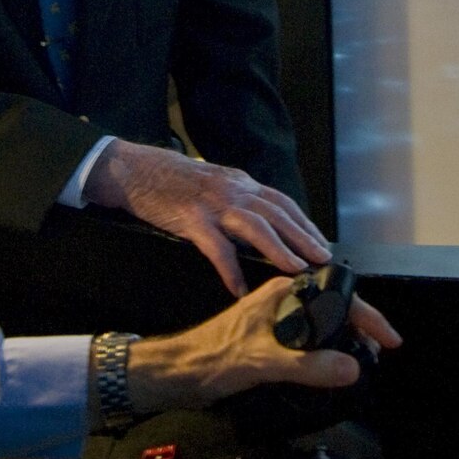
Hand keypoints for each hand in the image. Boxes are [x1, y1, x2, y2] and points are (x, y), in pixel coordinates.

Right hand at [84, 139, 330, 295]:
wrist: (136, 169)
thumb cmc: (172, 179)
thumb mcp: (213, 183)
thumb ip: (237, 198)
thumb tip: (261, 220)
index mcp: (240, 182)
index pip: (281, 202)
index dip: (304, 222)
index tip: (321, 242)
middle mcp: (232, 190)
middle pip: (276, 213)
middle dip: (303, 237)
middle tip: (322, 258)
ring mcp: (212, 204)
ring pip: (255, 227)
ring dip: (279, 249)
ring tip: (295, 270)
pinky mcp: (191, 220)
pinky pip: (216, 248)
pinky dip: (231, 269)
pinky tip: (239, 288)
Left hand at [123, 278, 403, 413]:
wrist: (178, 373)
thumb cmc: (210, 357)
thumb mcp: (263, 362)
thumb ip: (307, 366)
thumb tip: (350, 368)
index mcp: (282, 292)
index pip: (338, 297)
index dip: (367, 318)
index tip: (388, 339)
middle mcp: (281, 300)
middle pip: (334, 308)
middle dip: (360, 329)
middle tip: (377, 355)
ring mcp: (276, 318)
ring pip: (322, 324)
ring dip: (345, 340)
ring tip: (361, 361)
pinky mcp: (270, 338)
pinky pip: (308, 340)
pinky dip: (326, 351)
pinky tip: (330, 368)